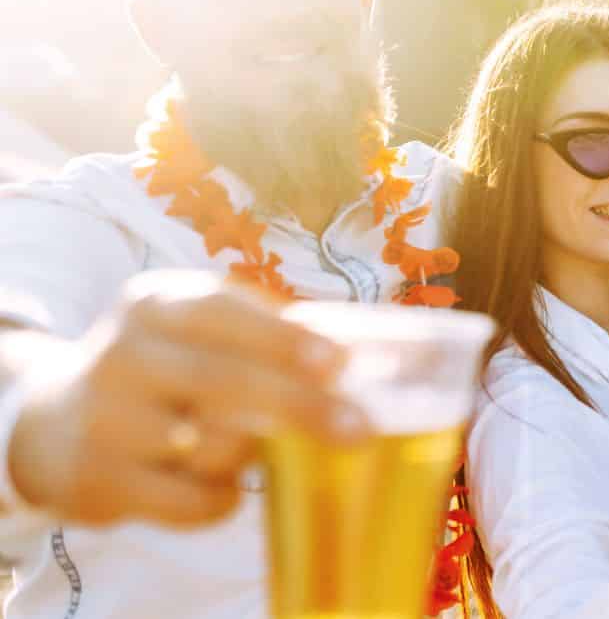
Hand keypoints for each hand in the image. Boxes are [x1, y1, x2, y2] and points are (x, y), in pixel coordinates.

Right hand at [7, 270, 366, 527]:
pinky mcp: (99, 479)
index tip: (338, 364)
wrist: (53, 420)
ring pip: (210, 446)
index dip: (284, 340)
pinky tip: (219, 487)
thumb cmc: (161, 367)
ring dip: (250, 455)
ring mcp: (106, 418)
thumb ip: (260, 330)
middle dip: (300, 406)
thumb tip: (358, 352)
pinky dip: (221, 500)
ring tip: (250, 448)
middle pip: (224, 381)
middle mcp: (125, 354)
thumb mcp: (192, 327)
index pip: (224, 314)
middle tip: (359, 429)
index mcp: (157, 303)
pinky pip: (190, 500)